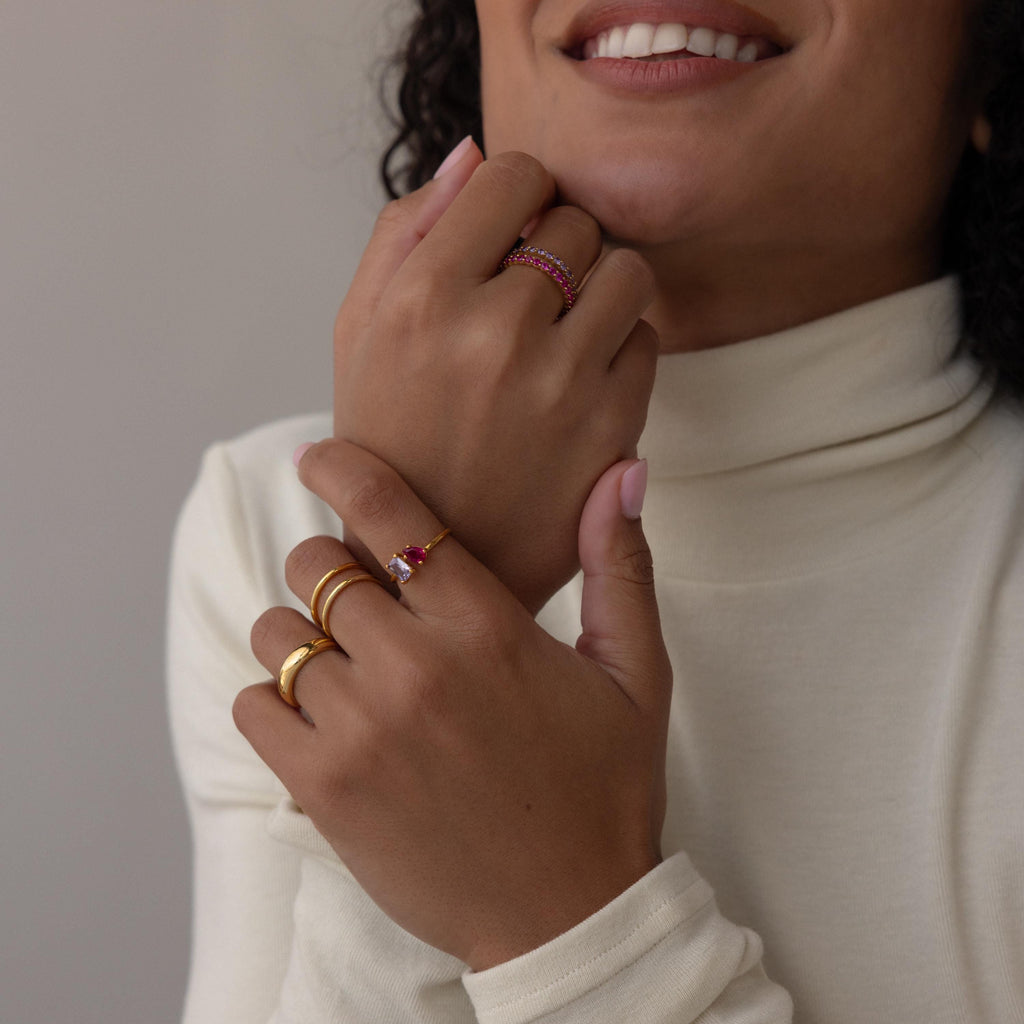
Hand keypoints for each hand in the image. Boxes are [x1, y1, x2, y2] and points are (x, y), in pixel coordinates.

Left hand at [236, 439, 671, 969]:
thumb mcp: (636, 673)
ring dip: (303, 635)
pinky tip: (325, 716)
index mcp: (488, 627)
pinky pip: (255, 704)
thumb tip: (623, 472)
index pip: (389, 513)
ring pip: (278, 631)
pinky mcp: (324, 787)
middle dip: (332, 569)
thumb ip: (621, 565)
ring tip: (351, 665)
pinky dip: (277, 699)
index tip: (320, 456)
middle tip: (364, 599)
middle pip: (316, 565)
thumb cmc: (603, 788)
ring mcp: (362, 729)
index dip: (343, 468)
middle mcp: (416, 667)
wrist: (568, 914)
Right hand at [333, 143, 658, 612]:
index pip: (515, 174)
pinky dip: (620, 348)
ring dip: (599, 289)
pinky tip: (578, 380)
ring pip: (627, 271)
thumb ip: (404, 232)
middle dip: (554, 247)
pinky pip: (647, 340)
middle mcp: (496, 332)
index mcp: (422, 298)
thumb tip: (475, 155)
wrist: (427, 562)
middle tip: (527, 300)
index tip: (510, 230)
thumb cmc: (389, 439)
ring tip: (561, 332)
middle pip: (575, 221)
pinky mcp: (612, 427)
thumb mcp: (358, 331)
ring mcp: (561, 382)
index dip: (518, 195)